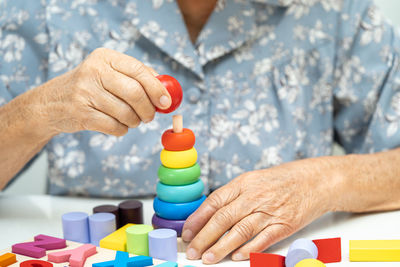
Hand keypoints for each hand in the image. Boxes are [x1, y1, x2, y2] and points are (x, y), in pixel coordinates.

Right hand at [31, 47, 170, 136]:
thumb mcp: (108, 73)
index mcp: (105, 57)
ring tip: (131, 120)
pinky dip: (121, 129)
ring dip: (134, 121)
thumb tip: (165, 89)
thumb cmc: (90, 87)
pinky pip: (114, 126)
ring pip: (126, 113)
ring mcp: (85, 92)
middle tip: (150, 116)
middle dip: (148, 109)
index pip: (138, 70)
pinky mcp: (81, 113)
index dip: (156, 88)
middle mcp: (93, 71)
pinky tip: (116, 125)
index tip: (166, 102)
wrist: (51, 103)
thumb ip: (136, 76)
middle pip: (134, 92)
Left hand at [182, 157, 340, 263]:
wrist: (314, 180)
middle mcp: (255, 196)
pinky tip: (236, 256)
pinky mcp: (286, 224)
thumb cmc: (280, 181)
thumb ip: (233, 196)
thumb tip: (208, 215)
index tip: (187, 233)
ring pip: (240, 230)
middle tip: (192, 250)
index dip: (198, 219)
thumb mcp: (253, 180)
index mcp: (244, 183)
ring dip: (222, 246)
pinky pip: (264, 239)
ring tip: (208, 258)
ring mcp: (271, 210)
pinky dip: (249, 249)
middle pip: (224, 218)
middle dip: (204, 236)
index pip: (215, 202)